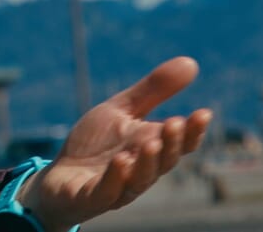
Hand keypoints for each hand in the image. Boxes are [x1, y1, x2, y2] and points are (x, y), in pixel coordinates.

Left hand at [20, 56, 211, 231]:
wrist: (58, 176)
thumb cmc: (96, 144)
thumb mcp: (122, 110)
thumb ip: (153, 90)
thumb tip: (192, 63)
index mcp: (151, 149)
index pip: (180, 144)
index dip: (193, 132)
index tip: (204, 113)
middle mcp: (140, 172)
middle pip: (163, 162)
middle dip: (171, 144)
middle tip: (175, 123)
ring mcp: (116, 188)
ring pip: (139, 180)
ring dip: (147, 163)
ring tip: (151, 143)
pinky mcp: (90, 198)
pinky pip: (105, 192)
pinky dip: (114, 179)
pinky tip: (120, 162)